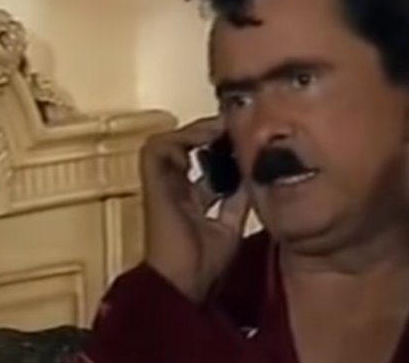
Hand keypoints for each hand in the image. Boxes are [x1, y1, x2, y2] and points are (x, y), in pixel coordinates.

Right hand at [140, 117, 248, 301]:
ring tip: (222, 127)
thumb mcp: (231, 225)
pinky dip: (182, 138)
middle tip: (236, 125)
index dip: (223, 149)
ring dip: (196, 131)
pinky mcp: (153, 182)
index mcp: (192, 200)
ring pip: (171, 142)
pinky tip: (208, 137)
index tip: (246, 139)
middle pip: (189, 148)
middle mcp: (175, 188)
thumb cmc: (205, 265)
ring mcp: (162, 184)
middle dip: (211, 134)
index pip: (206, 164)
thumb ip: (238, 200)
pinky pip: (159, 148)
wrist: (183, 283)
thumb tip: (255, 175)